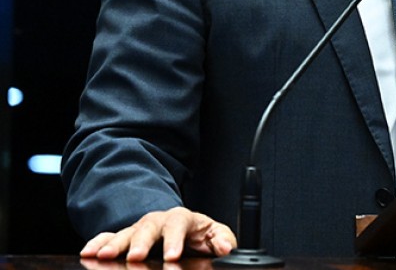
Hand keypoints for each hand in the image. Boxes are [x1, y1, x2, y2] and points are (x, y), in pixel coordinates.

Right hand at [79, 207, 235, 261]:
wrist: (182, 227)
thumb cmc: (197, 234)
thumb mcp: (214, 234)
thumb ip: (222, 239)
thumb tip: (227, 248)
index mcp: (182, 218)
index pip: (178, 224)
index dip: (174, 240)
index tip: (172, 256)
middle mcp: (159, 220)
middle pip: (148, 226)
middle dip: (140, 241)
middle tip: (135, 256)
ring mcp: (140, 228)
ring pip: (126, 232)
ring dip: (113, 243)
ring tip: (102, 255)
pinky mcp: (127, 237)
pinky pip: (109, 236)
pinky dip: (98, 242)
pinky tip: (88, 252)